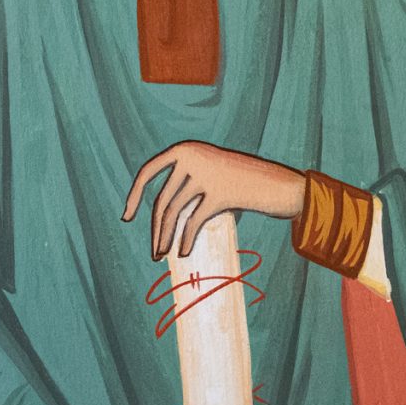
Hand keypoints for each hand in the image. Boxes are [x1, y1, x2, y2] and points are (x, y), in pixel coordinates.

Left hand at [124, 141, 306, 261]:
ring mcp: (206, 173)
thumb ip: (184, 190)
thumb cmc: (240, 185)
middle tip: (153, 252)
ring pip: (174, 212)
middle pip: (162, 199)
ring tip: (162, 255)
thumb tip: (157, 224)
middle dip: (155, 229)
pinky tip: (182, 252)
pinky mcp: (220, 192)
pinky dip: (184, 239)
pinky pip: (193, 221)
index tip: (127, 217)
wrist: (278, 184)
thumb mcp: (209, 178)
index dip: (134, 195)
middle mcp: (192, 157)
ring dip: (165, 238)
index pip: (149, 171)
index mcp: (185, 148)